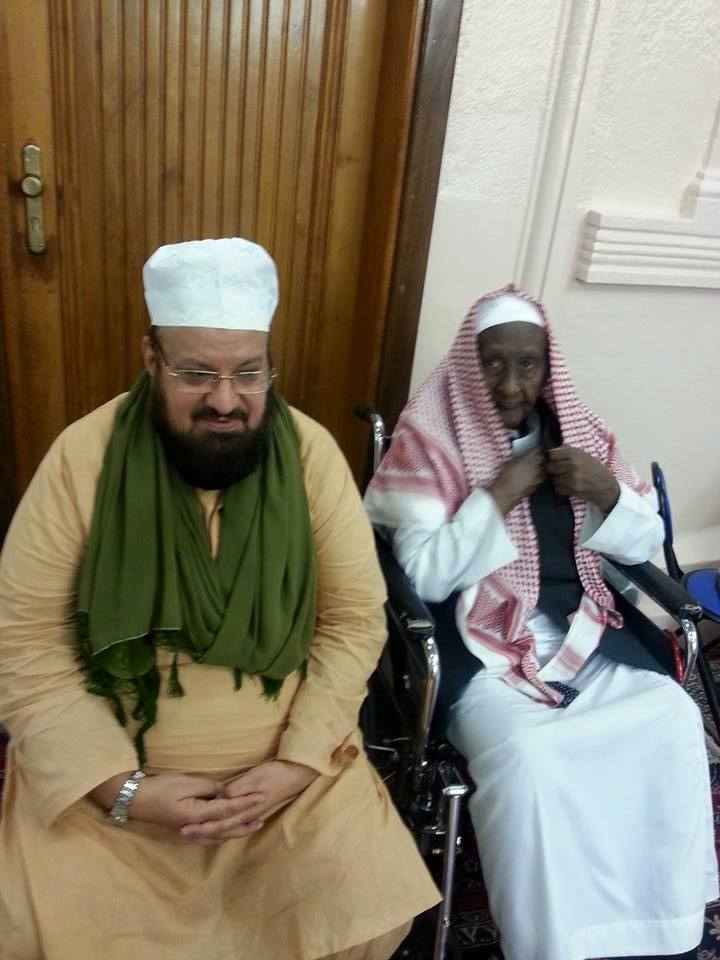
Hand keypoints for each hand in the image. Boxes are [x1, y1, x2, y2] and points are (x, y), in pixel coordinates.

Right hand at [89, 772, 265, 835]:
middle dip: (245, 822)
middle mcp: (195, 827)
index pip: (227, 810)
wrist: (135, 799)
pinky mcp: (186, 827)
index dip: (246, 803)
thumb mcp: (186, 783)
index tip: (262, 797)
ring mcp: (190, 830)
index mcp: (197, 816)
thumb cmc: (160, 788)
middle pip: (226, 828)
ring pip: (218, 834)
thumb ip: (209, 788)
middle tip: (264, 817)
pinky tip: (228, 829)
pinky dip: (222, 832)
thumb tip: (225, 793)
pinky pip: (209, 833)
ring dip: (236, 830)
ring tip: (252, 825)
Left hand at [179, 760, 318, 843]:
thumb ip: (238, 789)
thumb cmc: (275, 774)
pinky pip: (232, 824)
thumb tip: (220, 799)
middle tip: (182, 832)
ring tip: (193, 833)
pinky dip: (221, 829)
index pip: (220, 822)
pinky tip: (215, 827)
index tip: (184, 827)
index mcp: (246, 809)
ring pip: (226, 829)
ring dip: (210, 832)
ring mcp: (250, 814)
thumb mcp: (255, 778)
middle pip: (221, 829)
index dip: (202, 826)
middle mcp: (246, 816)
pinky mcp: (251, 810)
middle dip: (201, 832)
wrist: (295, 775)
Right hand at [487, 447, 544, 514]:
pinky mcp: (537, 485)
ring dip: (539, 467)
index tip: (534, 448)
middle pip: (542, 459)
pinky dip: (536, 476)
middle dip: (539, 457)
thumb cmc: (505, 477)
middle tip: (533, 457)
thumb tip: (524, 455)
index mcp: (529, 458)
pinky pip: (539, 478)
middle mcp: (536, 467)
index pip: (537, 449)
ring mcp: (538, 477)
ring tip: (531, 468)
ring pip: (543, 469)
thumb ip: (521, 457)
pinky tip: (529, 477)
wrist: (506, 492)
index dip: (536, 448)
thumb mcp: (511, 462)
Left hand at [545, 446, 619, 512]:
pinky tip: (568, 486)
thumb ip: (568, 452)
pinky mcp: (572, 489)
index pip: (552, 454)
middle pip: (550, 467)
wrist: (606, 485)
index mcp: (575, 454)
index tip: (556, 461)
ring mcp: (572, 478)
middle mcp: (572, 464)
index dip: (552, 458)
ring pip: (553, 479)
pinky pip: (557, 488)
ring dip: (557, 480)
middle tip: (558, 471)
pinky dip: (561, 488)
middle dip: (552, 469)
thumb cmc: (594, 468)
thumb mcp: (584, 455)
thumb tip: (551, 452)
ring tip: (565, 479)